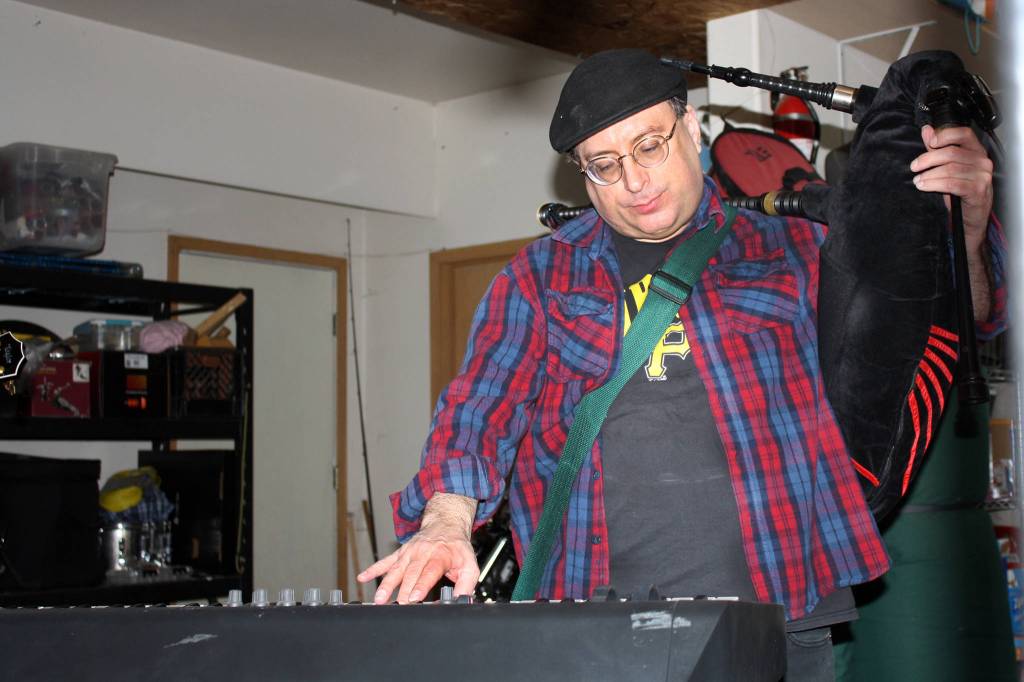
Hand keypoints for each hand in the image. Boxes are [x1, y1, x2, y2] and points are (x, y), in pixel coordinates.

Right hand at [356, 493, 478, 603]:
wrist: (446, 524)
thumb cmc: (457, 548)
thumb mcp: (469, 565)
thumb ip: (466, 585)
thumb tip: (461, 601)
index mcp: (439, 556)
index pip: (429, 572)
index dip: (421, 585)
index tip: (414, 598)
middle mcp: (422, 553)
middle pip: (410, 574)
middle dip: (402, 591)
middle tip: (397, 606)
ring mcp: (409, 553)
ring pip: (396, 570)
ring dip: (386, 585)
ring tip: (378, 599)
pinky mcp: (401, 553)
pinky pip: (385, 562)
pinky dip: (373, 570)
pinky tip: (362, 577)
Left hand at [911, 125, 993, 252]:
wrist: (969, 217)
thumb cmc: (959, 191)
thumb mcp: (948, 167)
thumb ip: (937, 148)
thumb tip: (927, 130)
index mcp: (976, 150)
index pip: (963, 133)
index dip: (944, 135)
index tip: (929, 142)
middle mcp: (982, 160)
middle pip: (951, 153)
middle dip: (928, 159)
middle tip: (914, 167)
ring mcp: (982, 175)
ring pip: (950, 169)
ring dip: (929, 174)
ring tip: (917, 180)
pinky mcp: (978, 190)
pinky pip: (952, 184)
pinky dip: (934, 184)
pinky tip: (923, 186)